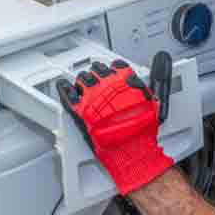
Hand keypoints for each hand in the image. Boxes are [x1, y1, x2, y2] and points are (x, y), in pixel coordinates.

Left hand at [56, 56, 174, 194]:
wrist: (131, 148)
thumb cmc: (142, 131)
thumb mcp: (152, 101)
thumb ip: (148, 83)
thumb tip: (151, 68)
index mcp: (126, 80)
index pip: (116, 65)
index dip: (113, 69)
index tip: (111, 71)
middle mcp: (108, 85)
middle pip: (97, 70)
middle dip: (97, 74)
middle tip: (96, 79)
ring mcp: (93, 97)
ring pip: (83, 79)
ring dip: (83, 80)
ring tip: (82, 83)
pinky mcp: (81, 110)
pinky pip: (68, 94)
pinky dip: (64, 89)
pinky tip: (62, 86)